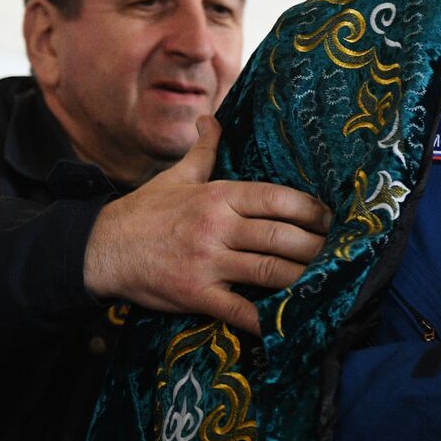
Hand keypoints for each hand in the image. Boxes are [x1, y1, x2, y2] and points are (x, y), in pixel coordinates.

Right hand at [83, 116, 329, 335]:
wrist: (101, 249)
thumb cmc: (145, 211)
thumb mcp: (177, 176)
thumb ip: (204, 149)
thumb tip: (212, 118)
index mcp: (219, 195)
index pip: (278, 199)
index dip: (312, 210)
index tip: (332, 219)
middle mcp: (217, 227)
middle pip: (281, 236)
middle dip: (316, 247)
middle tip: (339, 253)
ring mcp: (207, 262)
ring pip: (269, 270)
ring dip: (303, 278)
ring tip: (326, 281)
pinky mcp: (196, 295)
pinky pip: (239, 310)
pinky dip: (267, 319)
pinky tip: (289, 322)